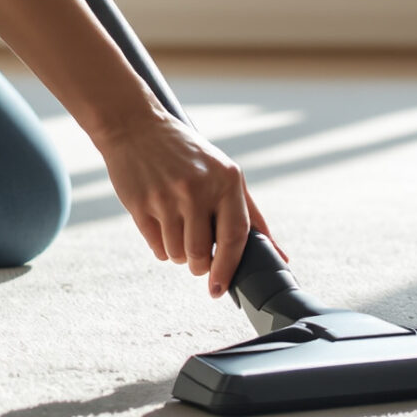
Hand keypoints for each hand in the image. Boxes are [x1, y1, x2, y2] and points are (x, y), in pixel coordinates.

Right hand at [92, 110, 283, 296]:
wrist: (137, 127)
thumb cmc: (187, 154)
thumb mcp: (225, 173)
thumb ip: (251, 215)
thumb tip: (278, 255)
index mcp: (226, 179)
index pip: (235, 237)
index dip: (229, 269)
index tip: (220, 288)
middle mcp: (197, 188)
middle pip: (202, 254)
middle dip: (200, 265)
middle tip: (198, 254)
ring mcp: (166, 197)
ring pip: (177, 255)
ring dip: (179, 255)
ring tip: (179, 231)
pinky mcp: (140, 204)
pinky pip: (156, 248)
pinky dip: (161, 247)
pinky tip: (162, 224)